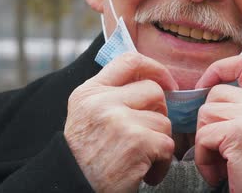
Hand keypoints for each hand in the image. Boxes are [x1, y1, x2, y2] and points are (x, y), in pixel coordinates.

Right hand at [64, 53, 177, 191]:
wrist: (73, 189)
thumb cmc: (86, 158)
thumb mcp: (86, 116)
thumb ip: (110, 95)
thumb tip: (150, 79)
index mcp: (89, 92)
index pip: (129, 60)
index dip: (155, 68)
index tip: (167, 84)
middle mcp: (101, 102)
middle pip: (154, 91)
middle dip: (159, 114)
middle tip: (148, 135)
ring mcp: (119, 121)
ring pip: (163, 121)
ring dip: (159, 144)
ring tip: (141, 159)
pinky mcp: (136, 142)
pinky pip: (167, 145)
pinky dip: (162, 163)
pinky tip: (146, 173)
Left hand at [194, 52, 241, 192]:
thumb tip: (208, 90)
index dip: (221, 68)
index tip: (206, 86)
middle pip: (216, 93)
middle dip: (209, 121)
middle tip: (219, 147)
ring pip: (206, 113)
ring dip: (205, 141)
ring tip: (221, 161)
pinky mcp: (241, 134)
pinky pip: (203, 136)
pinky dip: (203, 158)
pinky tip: (218, 172)